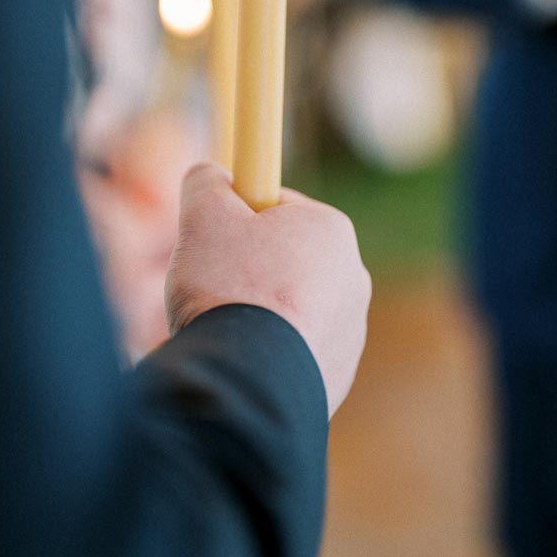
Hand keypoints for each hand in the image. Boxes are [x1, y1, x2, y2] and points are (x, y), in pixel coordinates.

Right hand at [165, 163, 370, 417]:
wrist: (250, 384)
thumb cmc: (230, 289)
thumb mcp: (203, 215)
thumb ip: (207, 181)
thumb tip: (210, 172)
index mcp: (330, 229)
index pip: (278, 206)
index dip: (237, 216)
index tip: (212, 235)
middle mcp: (352, 276)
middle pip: (284, 257)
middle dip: (246, 267)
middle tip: (210, 283)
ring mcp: (349, 331)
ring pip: (289, 307)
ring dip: (257, 312)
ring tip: (225, 328)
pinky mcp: (337, 375)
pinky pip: (293, 350)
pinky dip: (267, 352)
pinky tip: (242, 361)